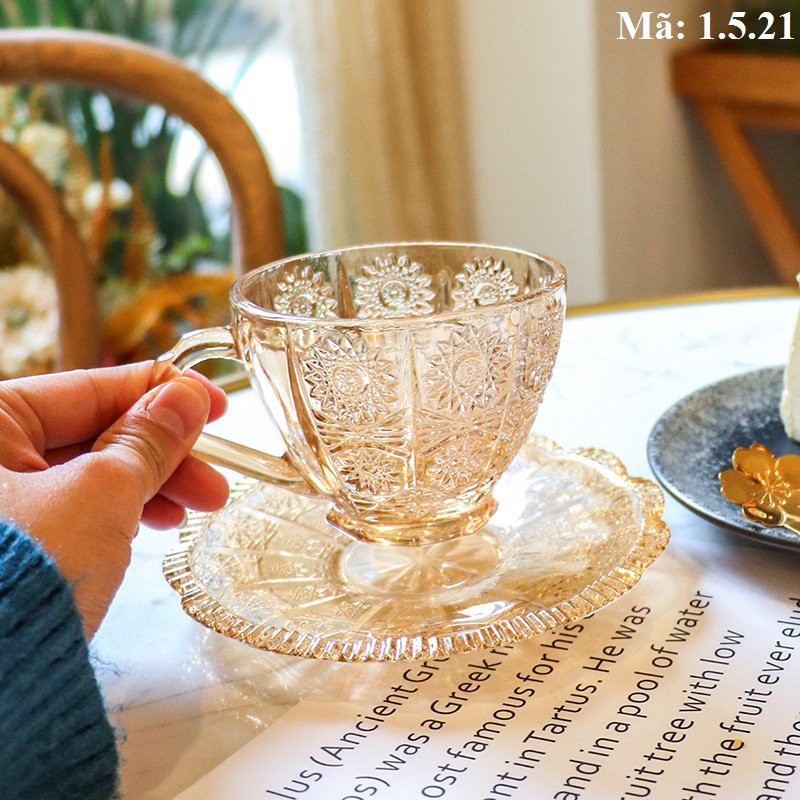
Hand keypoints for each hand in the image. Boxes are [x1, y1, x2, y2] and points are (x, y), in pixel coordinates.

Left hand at [0, 361, 228, 637]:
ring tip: (200, 507)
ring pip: (91, 473)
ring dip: (152, 483)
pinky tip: (159, 520)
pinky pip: (77, 507)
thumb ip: (149, 439)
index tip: (213, 402)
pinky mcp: (12, 542)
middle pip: (93, 432)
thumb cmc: (26, 572)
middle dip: (164, 453)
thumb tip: (187, 397)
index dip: (162, 392)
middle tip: (215, 474)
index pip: (89, 388)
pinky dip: (122, 509)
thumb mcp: (102, 492)